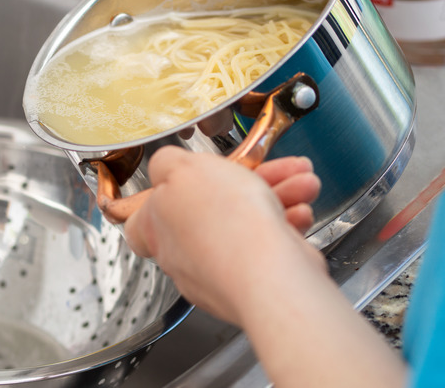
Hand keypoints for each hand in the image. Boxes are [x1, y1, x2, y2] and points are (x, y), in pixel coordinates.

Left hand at [124, 146, 324, 324]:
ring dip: (276, 196)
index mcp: (157, 229)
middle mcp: (184, 255)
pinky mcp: (254, 280)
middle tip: (267, 169)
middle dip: (244, 182)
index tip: (178, 183)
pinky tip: (300, 210)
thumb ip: (166, 162)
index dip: (160, 198)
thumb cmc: (224, 225)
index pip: (143, 219)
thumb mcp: (183, 168)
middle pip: (208, 208)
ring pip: (245, 223)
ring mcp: (220, 271)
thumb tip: (163, 166)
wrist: (270, 274)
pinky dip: (286, 224)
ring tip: (301, 182)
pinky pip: (269, 245)